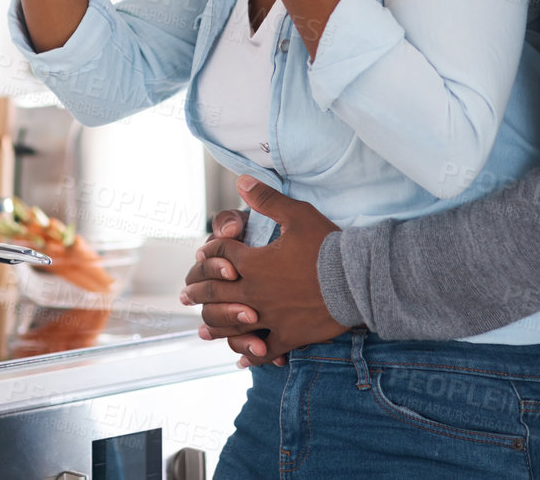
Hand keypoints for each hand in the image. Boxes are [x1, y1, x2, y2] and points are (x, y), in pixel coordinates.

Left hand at [183, 177, 346, 365]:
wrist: (355, 280)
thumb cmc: (327, 245)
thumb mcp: (297, 214)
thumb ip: (266, 199)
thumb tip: (241, 181)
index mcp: (252, 262)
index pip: (221, 254)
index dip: (211, 251)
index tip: (203, 254)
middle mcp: (254, 292)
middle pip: (216, 293)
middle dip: (198, 292)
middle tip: (184, 296)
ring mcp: (269, 317)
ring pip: (232, 325)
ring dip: (214, 326)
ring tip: (202, 330)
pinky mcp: (287, 336)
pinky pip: (263, 351)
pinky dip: (251, 355)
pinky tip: (242, 359)